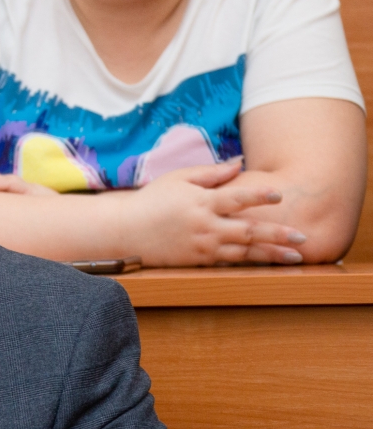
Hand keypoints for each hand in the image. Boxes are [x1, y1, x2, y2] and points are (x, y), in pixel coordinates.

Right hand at [120, 160, 307, 265]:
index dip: (260, 195)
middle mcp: (205, 226)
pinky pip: (229, 263)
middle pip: (249, 231)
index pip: (237, 198)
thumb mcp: (178, 178)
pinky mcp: (197, 261)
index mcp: (201, 202)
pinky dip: (250, 264)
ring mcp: (202, 246)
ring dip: (271, 254)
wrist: (124, 231)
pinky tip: (268, 264)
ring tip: (295, 256)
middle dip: (278, 234)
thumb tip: (240, 164)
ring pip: (244, 252)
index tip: (279, 194)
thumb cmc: (151, 200)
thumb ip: (211, 173)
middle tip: (303, 236)